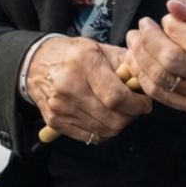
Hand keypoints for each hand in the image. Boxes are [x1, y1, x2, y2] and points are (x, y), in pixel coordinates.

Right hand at [26, 36, 152, 144]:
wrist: (36, 62)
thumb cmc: (74, 55)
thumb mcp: (101, 49)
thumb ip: (127, 64)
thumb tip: (148, 80)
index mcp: (84, 62)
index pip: (117, 96)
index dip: (137, 105)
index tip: (144, 103)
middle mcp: (68, 85)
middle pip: (112, 118)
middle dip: (130, 116)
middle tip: (134, 108)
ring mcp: (59, 105)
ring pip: (103, 130)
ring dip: (118, 125)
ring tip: (118, 112)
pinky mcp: (54, 120)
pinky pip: (89, 136)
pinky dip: (102, 131)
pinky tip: (103, 118)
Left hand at [125, 0, 185, 114]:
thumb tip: (172, 6)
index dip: (172, 27)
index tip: (166, 19)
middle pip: (173, 61)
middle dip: (149, 41)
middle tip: (142, 27)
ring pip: (162, 79)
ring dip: (139, 57)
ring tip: (135, 41)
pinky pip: (161, 94)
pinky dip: (143, 76)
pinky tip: (137, 61)